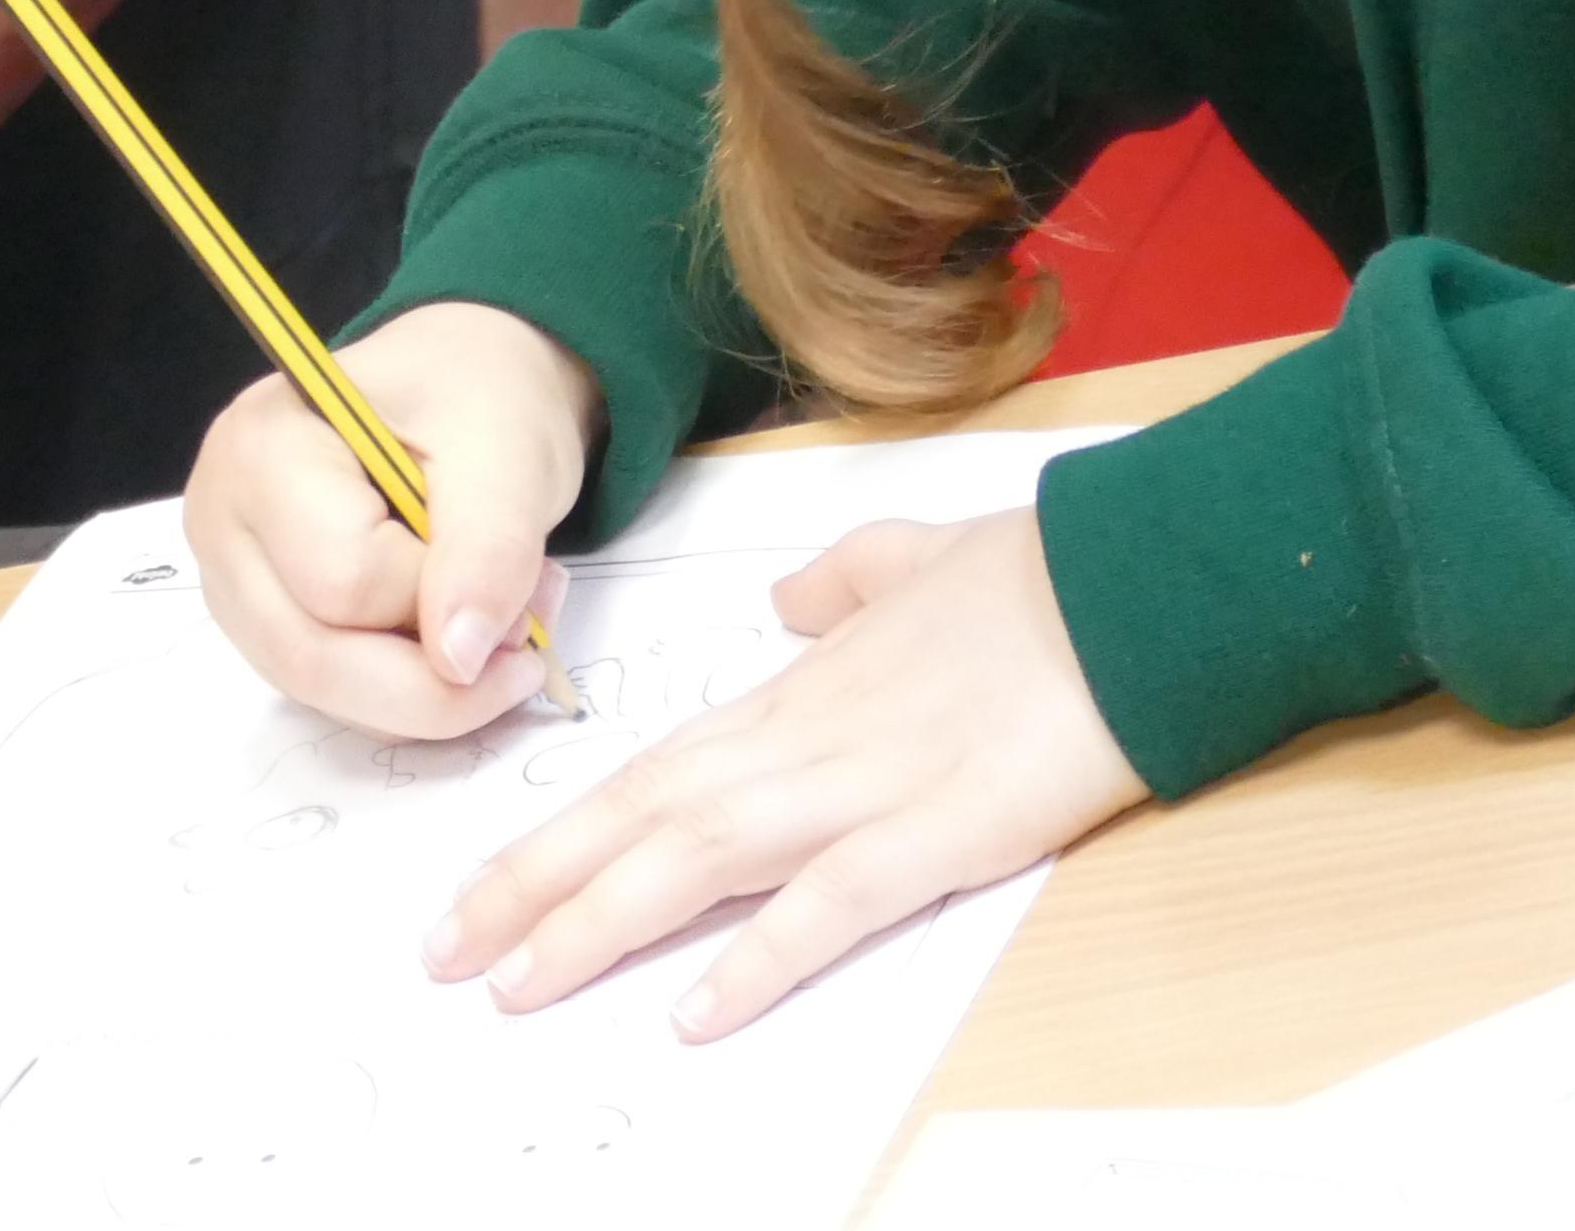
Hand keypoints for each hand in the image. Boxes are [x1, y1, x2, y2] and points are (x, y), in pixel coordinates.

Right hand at [183, 302, 597, 740]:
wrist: (464, 385)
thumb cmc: (476, 396)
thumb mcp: (508, 451)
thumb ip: (488, 550)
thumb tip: (459, 660)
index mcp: (260, 446)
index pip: (343, 580)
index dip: (444, 601)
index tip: (534, 579)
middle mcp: (221, 519)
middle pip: (312, 655)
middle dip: (438, 676)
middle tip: (528, 639)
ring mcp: (232, 579)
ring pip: (321, 692)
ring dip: (429, 688)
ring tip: (503, 621)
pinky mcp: (261, 623)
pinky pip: (332, 695)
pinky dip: (407, 690)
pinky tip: (454, 632)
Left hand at [431, 507, 1146, 1037]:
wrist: (1129, 584)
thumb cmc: (1031, 578)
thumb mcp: (909, 562)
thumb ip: (839, 586)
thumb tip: (790, 602)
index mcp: (793, 697)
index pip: (645, 775)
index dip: (557, 834)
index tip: (480, 888)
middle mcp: (801, 743)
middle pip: (640, 820)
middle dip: (534, 888)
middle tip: (446, 954)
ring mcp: (864, 788)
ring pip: (698, 858)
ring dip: (599, 923)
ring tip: (518, 986)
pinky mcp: (939, 832)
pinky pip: (828, 906)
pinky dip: (757, 958)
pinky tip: (695, 1013)